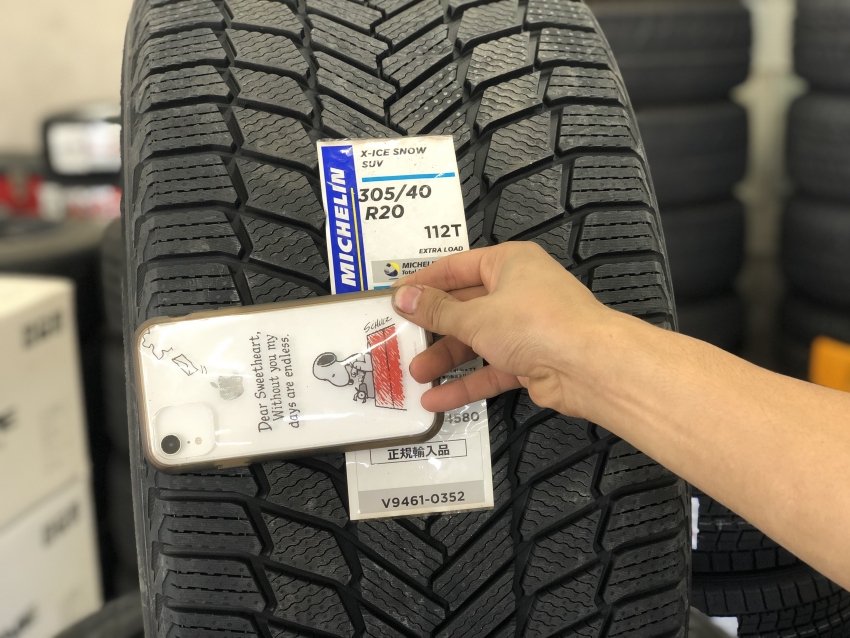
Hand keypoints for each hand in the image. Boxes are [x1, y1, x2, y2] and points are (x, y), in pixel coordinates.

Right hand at [391, 242, 617, 415]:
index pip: (457, 267)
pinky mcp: (530, 361)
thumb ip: (437, 311)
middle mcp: (518, 291)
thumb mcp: (476, 315)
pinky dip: (466, 383)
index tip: (395, 297)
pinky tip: (437, 399)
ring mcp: (525, 328)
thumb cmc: (534, 323)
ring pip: (477, 340)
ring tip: (415, 374)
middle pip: (465, 307)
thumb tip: (401, 296)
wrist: (589, 366)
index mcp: (508, 264)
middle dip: (434, 327)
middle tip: (401, 340)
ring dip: (447, 358)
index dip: (425, 282)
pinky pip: (491, 369)